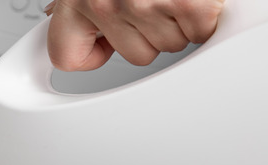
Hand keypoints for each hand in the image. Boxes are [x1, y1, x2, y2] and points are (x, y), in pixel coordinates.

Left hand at [44, 0, 224, 69]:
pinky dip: (203, 16)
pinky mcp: (187, 2)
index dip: (91, 51)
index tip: (101, 44)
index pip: (66, 56)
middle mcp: (106, 0)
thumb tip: (64, 19)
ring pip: (167, 45)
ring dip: (176, 20)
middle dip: (148, 30)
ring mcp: (146, 4)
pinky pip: (198, 33)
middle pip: (134, 54)